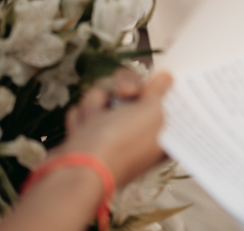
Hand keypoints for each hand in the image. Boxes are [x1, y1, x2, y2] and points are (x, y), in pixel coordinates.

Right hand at [59, 69, 173, 186]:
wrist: (75, 170)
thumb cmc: (121, 143)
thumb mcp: (152, 113)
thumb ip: (160, 93)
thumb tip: (168, 78)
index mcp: (161, 135)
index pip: (168, 104)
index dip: (164, 88)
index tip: (162, 73)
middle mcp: (136, 134)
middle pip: (135, 92)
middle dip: (126, 87)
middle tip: (125, 93)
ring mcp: (109, 133)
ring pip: (106, 95)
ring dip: (98, 104)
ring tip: (94, 120)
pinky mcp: (86, 133)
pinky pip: (86, 109)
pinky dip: (82, 117)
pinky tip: (81, 131)